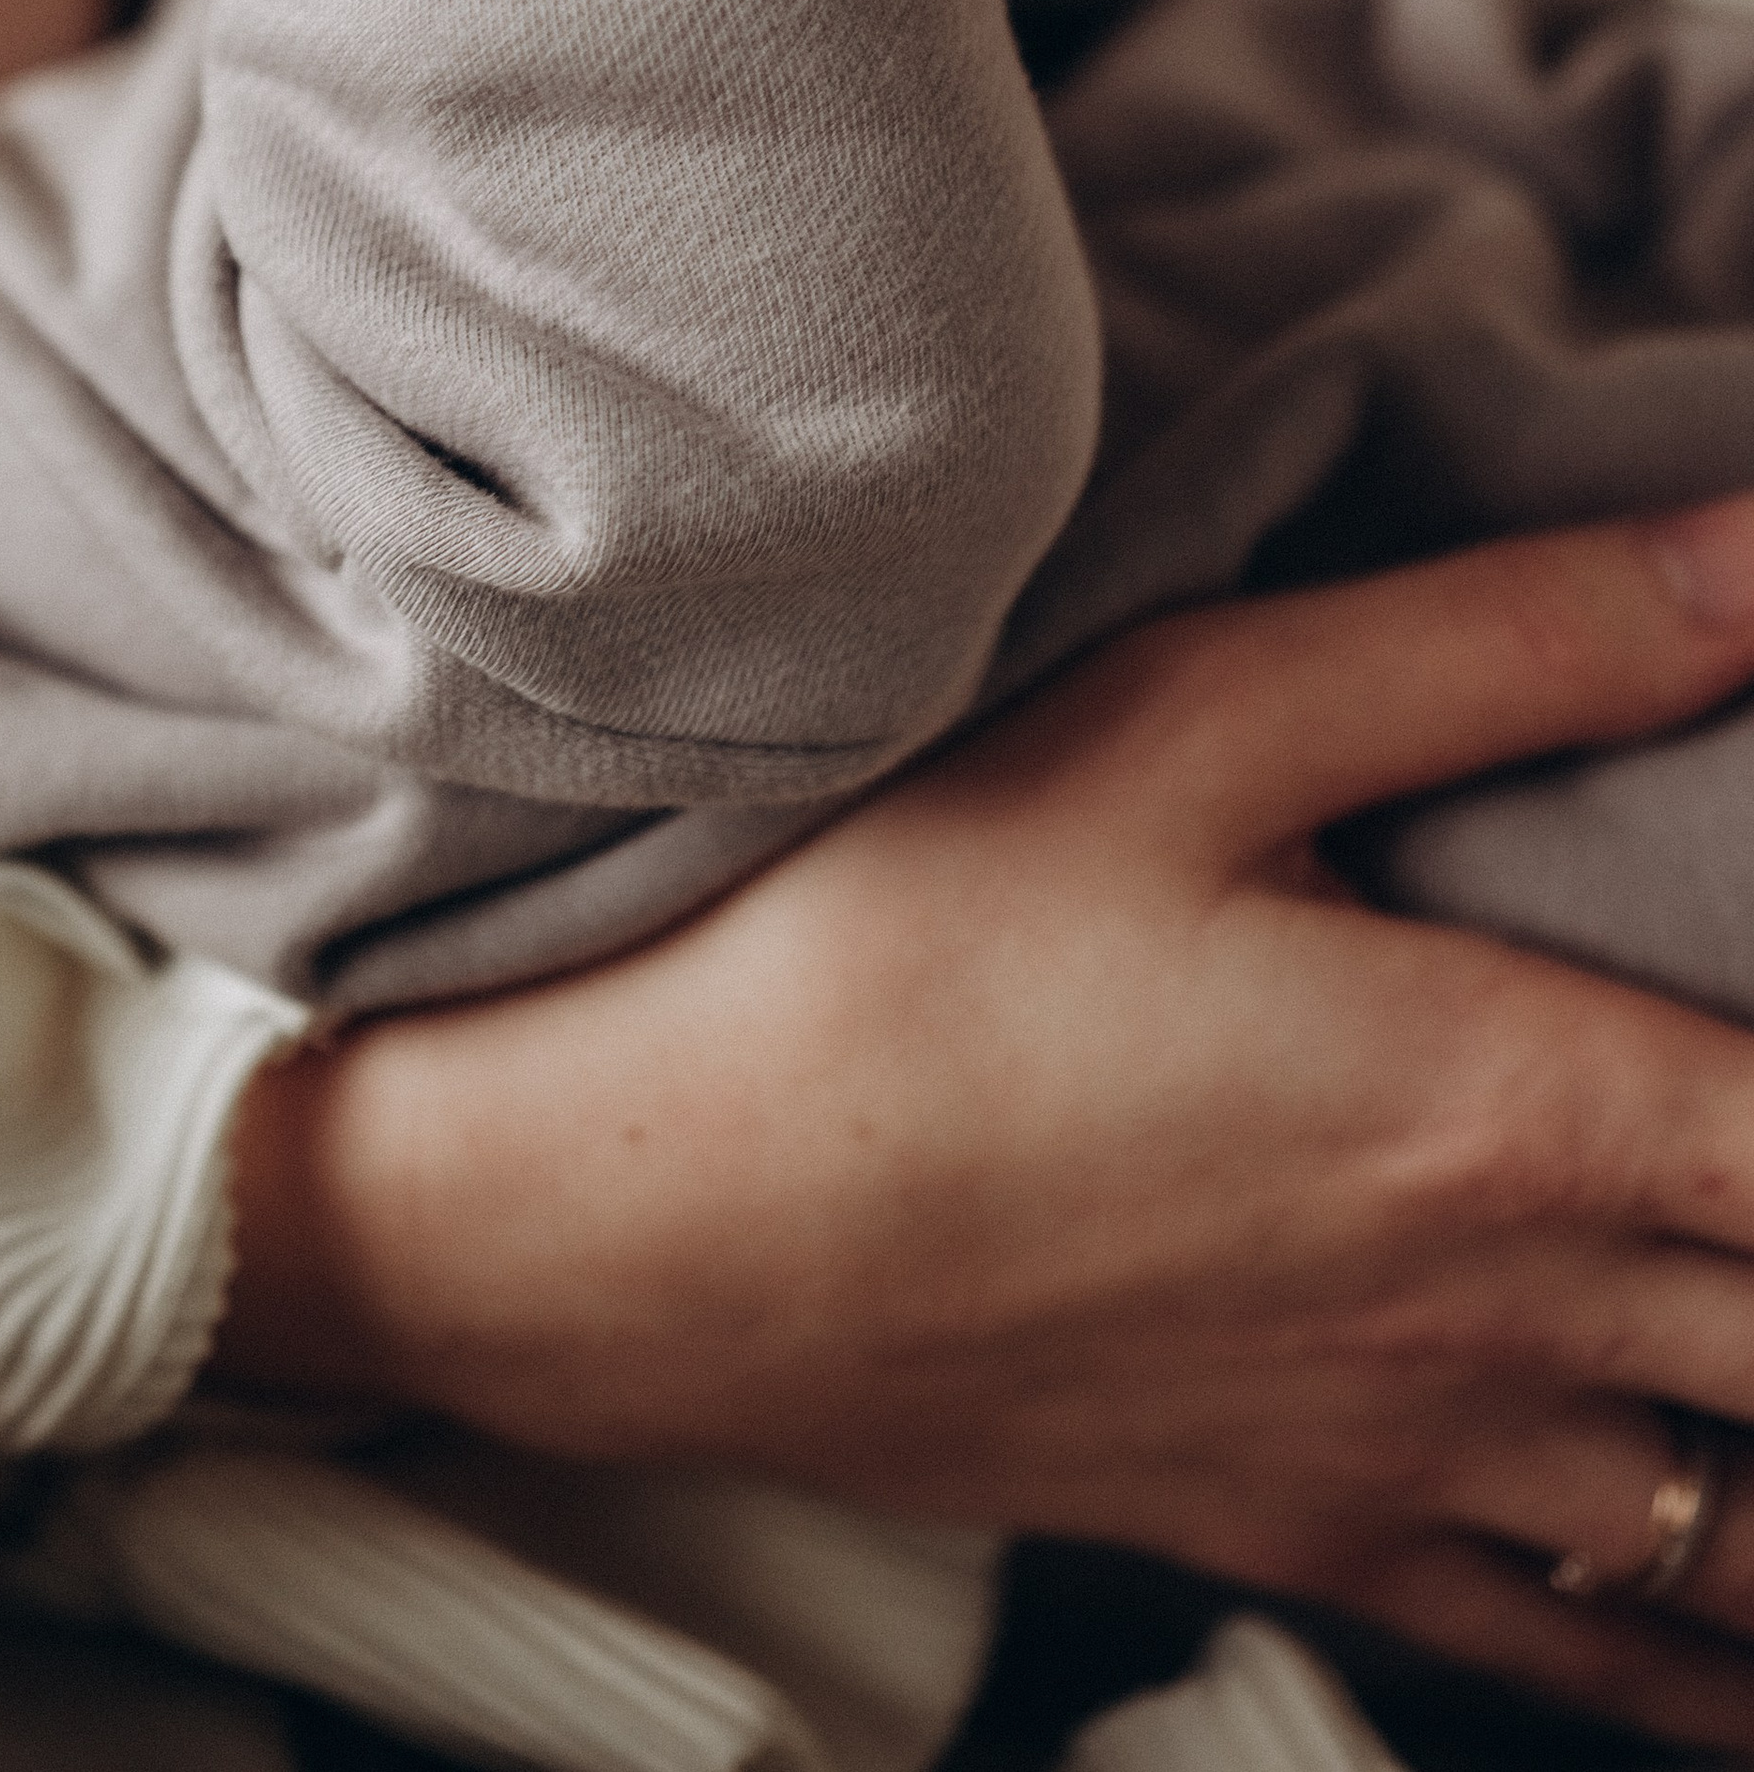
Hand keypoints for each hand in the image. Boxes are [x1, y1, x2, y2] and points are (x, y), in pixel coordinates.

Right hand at [223, 498, 1753, 1750]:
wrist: (648, 1208)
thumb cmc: (902, 943)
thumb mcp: (1196, 719)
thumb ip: (1509, 642)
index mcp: (1515, 1097)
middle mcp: (1503, 1310)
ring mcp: (1402, 1451)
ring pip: (1740, 1526)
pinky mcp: (1287, 1527)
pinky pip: (1579, 1651)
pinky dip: (1700, 1651)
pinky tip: (1731, 1637)